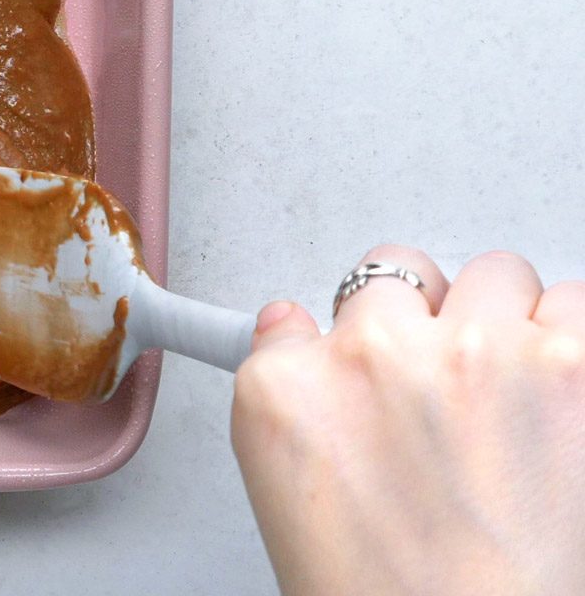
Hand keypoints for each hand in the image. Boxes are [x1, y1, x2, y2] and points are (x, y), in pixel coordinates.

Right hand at [232, 245, 584, 594]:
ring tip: (515, 403)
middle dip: (427, 323)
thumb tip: (288, 328)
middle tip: (451, 394)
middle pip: (401, 273)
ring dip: (506, 325)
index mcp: (288, 389)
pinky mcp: (574, 364)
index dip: (353, 344)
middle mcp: (374, 354)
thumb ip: (281, 385)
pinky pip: (578, 303)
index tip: (375, 364)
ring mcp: (477, 352)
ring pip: (496, 277)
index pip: (306, 311)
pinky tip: (563, 403)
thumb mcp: (287, 493)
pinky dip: (575, 343)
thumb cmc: (391, 594)